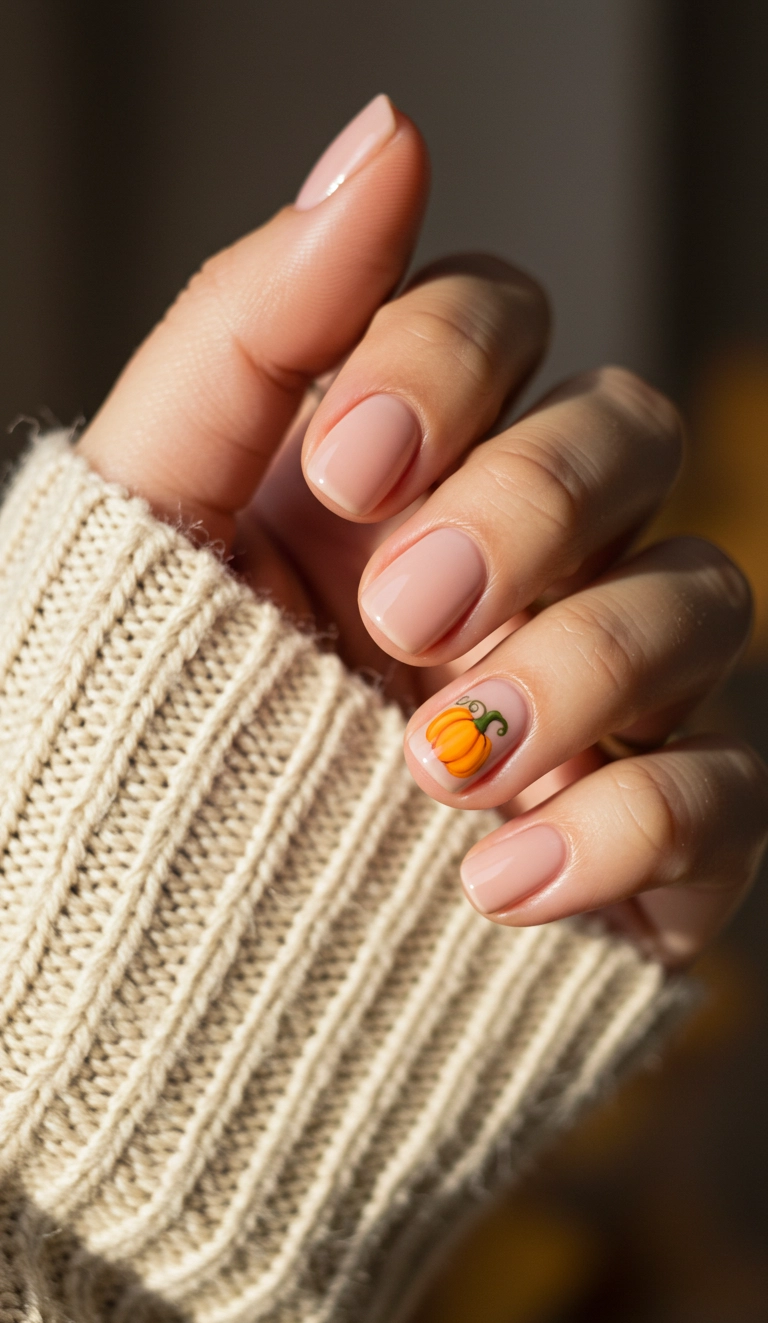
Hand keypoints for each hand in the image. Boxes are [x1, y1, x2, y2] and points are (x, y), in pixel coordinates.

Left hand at [80, 95, 767, 967]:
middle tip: (400, 617)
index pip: (501, 318)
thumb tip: (388, 131)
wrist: (143, 959)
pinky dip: (632, 828)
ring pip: (707, 595)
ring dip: (583, 666)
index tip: (349, 467)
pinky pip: (726, 796)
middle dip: (527, 509)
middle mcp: (523, 558)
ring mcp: (600, 695)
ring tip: (440, 762)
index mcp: (404, 466)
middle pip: (629, 434)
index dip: (450, 364)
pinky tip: (501, 882)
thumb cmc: (136, 725)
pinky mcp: (649, 837)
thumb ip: (255, 323)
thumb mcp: (154, 513)